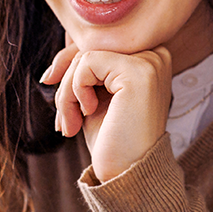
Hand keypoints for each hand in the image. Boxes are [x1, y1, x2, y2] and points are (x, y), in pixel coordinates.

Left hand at [42, 38, 172, 183]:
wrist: (127, 173)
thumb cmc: (112, 138)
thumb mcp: (95, 94)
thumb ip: (87, 65)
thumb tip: (66, 38)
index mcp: (151, 58)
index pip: (100, 42)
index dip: (71, 64)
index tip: (55, 89)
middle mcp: (157, 54)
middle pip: (91, 45)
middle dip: (66, 80)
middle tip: (63, 118)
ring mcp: (151, 61)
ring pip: (85, 55)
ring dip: (67, 92)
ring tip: (70, 122)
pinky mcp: (140, 71)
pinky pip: (87, 63)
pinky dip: (75, 91)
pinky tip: (87, 113)